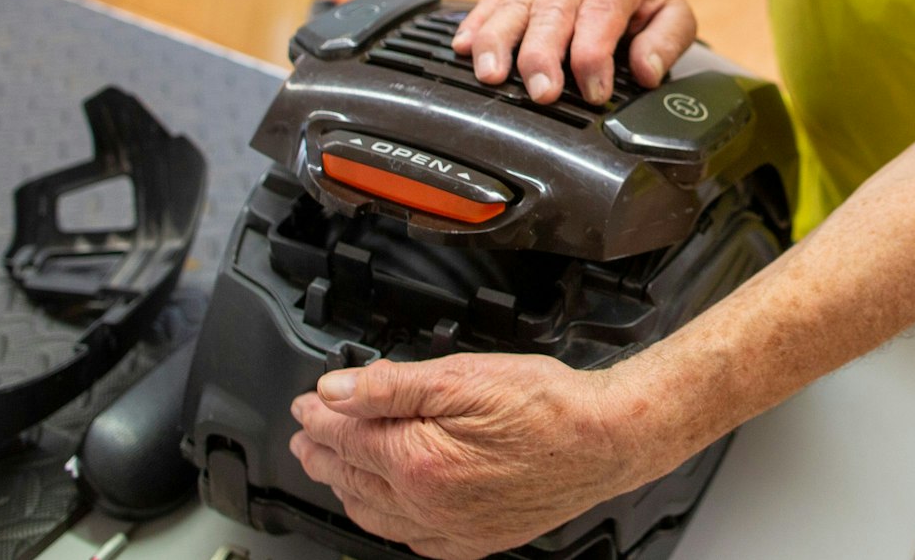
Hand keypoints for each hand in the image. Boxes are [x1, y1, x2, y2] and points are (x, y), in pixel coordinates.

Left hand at [288, 355, 657, 559]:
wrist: (608, 440)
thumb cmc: (550, 406)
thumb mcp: (466, 375)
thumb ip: (394, 385)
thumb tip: (338, 391)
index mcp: (419, 461)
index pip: (348, 436)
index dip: (321, 415)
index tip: (307, 402)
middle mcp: (429, 505)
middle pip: (354, 477)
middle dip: (323, 452)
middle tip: (306, 434)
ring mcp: (452, 529)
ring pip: (375, 513)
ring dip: (346, 486)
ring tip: (331, 466)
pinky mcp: (476, 539)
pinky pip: (411, 538)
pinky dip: (384, 519)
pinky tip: (383, 506)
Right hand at [452, 0, 694, 105]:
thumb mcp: (674, 12)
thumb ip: (666, 42)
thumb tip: (647, 69)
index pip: (600, 18)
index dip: (594, 58)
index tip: (595, 92)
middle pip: (551, 14)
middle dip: (542, 56)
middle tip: (542, 91)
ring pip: (514, 8)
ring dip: (498, 42)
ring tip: (491, 74)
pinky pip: (492, 2)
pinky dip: (475, 24)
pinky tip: (462, 46)